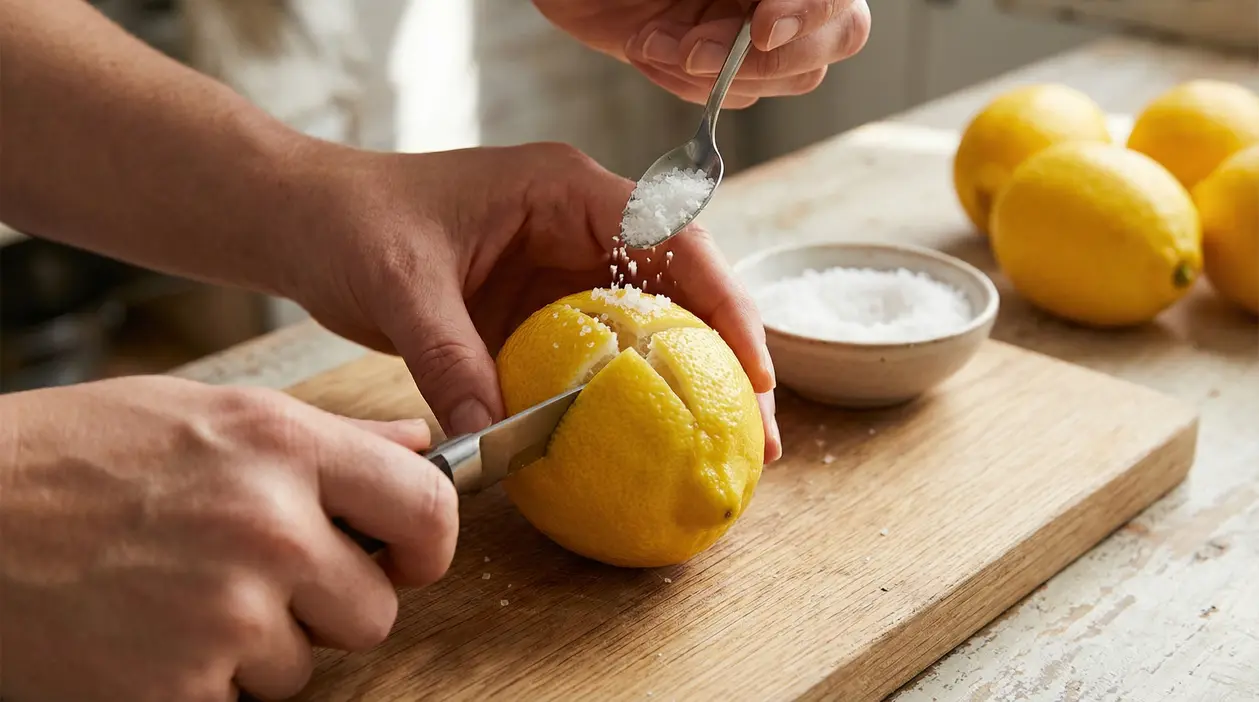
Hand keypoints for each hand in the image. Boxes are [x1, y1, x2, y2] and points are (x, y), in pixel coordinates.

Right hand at [0, 376, 456, 701]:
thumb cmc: (74, 456)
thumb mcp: (208, 413)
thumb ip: (323, 436)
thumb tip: (411, 443)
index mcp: (283, 445)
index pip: (427, 505)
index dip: (427, 542)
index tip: (407, 557)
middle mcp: (269, 525)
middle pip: (376, 610)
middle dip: (333, 607)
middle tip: (268, 582)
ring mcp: (227, 612)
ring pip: (304, 664)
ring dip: (261, 646)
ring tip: (183, 595)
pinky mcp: (180, 686)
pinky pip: (239, 700)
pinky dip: (203, 681)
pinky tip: (149, 632)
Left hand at [283, 141, 782, 460]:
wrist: (304, 222)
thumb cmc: (350, 221)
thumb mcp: (403, 286)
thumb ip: (451, 361)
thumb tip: (494, 446)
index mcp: (563, 189)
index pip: (670, 237)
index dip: (724, 302)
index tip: (753, 369)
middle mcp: (577, 227)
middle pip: (680, 289)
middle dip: (725, 358)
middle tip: (757, 436)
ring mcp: (560, 272)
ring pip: (648, 328)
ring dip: (686, 386)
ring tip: (722, 452)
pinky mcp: (538, 314)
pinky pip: (597, 359)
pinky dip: (622, 401)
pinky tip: (643, 448)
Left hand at [532, 0, 870, 106]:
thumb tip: (776, 18)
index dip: (814, 11)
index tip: (764, 28)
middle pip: (839, 37)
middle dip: (764, 57)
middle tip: (695, 52)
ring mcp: (752, 27)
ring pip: (788, 76)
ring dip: (715, 72)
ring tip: (652, 41)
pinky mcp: (716, 61)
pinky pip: (731, 97)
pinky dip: (683, 80)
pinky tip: (645, 46)